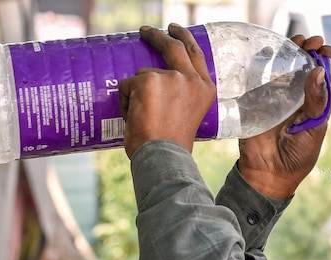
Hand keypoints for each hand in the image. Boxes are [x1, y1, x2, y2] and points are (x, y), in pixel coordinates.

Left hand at [118, 24, 216, 157]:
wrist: (164, 156)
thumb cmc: (173, 145)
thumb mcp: (188, 114)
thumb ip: (181, 95)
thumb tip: (159, 86)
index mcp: (205, 89)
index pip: (196, 55)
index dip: (184, 39)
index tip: (174, 31)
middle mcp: (191, 79)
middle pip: (173, 46)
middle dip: (158, 35)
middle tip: (146, 31)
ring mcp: (170, 77)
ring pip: (143, 75)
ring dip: (135, 94)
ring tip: (141, 119)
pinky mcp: (147, 80)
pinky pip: (127, 85)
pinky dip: (125, 101)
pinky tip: (134, 118)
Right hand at [237, 35, 330, 198]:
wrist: (269, 173)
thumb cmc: (297, 156)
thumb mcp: (315, 128)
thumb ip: (317, 101)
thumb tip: (318, 71)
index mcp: (315, 102)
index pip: (322, 73)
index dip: (325, 58)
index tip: (326, 49)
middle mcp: (296, 95)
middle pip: (303, 63)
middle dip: (308, 48)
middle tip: (310, 43)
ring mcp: (275, 94)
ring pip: (282, 64)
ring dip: (289, 49)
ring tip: (295, 42)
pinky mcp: (256, 97)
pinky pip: (259, 74)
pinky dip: (264, 59)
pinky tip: (270, 50)